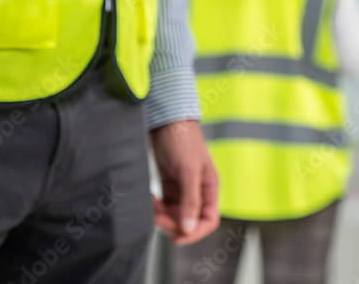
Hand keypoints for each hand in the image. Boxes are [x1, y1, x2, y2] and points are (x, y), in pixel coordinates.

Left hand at [150, 120, 219, 244]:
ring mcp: (183, 188)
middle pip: (188, 221)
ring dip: (162, 215)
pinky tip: (149, 199)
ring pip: (174, 215)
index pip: (208, 220)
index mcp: (209, 187)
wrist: (166, 119)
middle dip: (172, 223)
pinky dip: (156, 207)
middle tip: (157, 217)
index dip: (195, 233)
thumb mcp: (188, 171)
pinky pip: (164, 205)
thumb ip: (190, 201)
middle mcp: (197, 190)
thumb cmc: (183, 139)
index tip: (177, 238)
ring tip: (151, 204)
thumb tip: (188, 229)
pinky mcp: (169, 184)